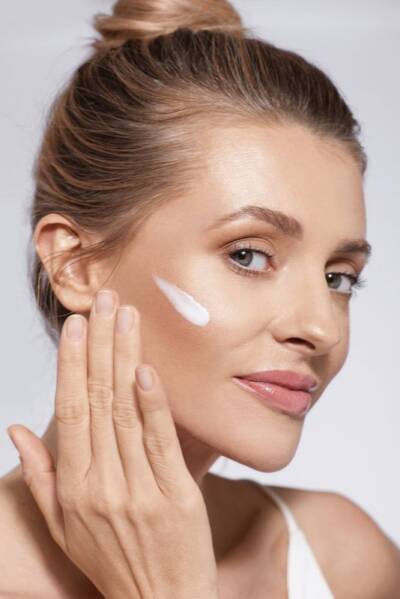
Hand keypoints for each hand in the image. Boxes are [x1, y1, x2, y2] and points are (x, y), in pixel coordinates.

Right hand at [7, 289, 218, 598]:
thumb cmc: (110, 561)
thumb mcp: (63, 524)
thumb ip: (42, 475)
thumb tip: (16, 429)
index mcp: (73, 486)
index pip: (69, 411)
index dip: (72, 365)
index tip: (76, 327)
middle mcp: (102, 483)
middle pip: (99, 400)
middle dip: (101, 345)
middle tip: (104, 302)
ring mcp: (140, 489)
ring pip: (128, 411)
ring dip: (126, 358)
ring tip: (127, 316)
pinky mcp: (177, 495)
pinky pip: (162, 442)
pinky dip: (153, 403)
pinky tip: (147, 369)